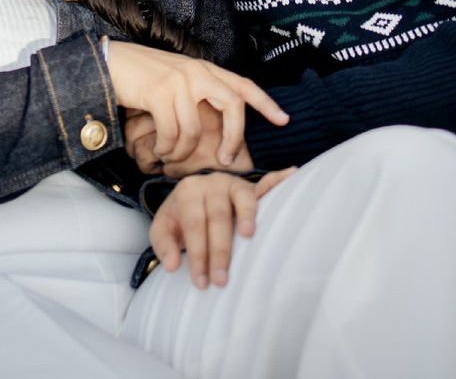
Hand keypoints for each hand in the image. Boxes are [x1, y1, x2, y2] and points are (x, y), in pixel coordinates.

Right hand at [105, 41, 286, 166]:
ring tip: (170, 157)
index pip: (243, 84)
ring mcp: (178, 82)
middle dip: (234, 138)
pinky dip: (166, 149)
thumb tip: (215, 123)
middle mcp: (197, 72)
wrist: (109, 63)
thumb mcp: (176, 80)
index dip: (266, 103)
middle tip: (225, 160)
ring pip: (195, 130)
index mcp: (204, 69)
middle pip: (233, 106)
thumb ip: (197, 93)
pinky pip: (171, 134)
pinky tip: (159, 151)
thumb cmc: (142, 77)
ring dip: (182, 152)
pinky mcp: (159, 94)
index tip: (284, 120)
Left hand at [148, 169, 294, 289]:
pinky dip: (279, 180)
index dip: (197, 253)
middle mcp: (212, 183)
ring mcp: (234, 184)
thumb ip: (163, 246)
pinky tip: (292, 174)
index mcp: (188, 191)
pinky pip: (267, 184)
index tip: (201, 282)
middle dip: (220, 250)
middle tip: (222, 280)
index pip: (194, 224)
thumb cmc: (180, 218)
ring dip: (247, 216)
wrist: (192, 199)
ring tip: (249, 235)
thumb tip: (173, 265)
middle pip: (218, 216)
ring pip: (243, 199)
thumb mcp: (163, 229)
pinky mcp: (252, 188)